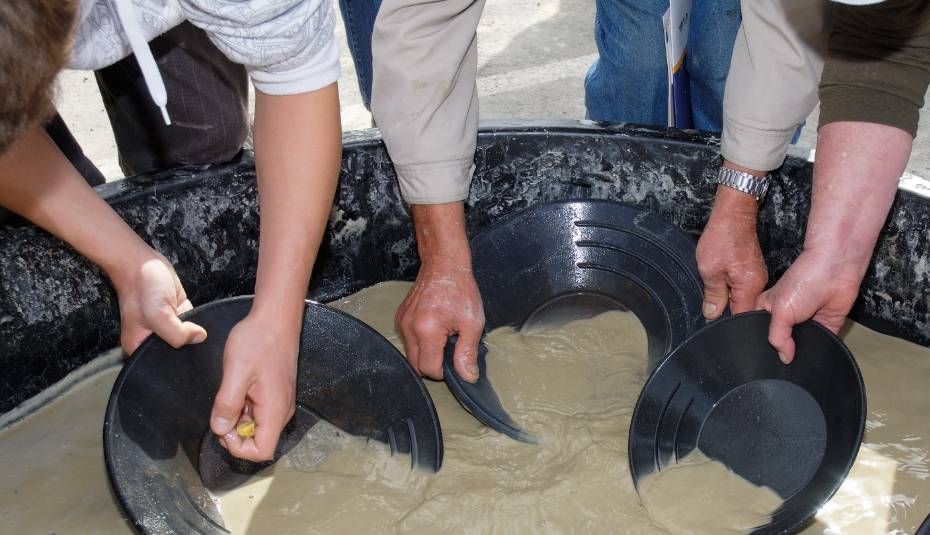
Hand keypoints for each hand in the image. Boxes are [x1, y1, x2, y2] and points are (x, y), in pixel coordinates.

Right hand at [111, 252, 206, 353]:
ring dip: (194, 333)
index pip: (163, 363)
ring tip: (201, 330)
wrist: (142, 262)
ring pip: (186, 338)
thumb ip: (178, 333)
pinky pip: (191, 324)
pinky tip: (204, 319)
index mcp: (139, 347)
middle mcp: (151, 339)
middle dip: (188, 347)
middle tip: (199, 341)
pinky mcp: (176, 314)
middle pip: (176, 352)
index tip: (191, 357)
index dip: (178, 361)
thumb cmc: (143, 288)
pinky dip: (198, 321)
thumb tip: (200, 337)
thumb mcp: (158, 315)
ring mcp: (164, 326)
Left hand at [209, 312, 297, 460]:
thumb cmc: (258, 341)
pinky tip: (238, 387)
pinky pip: (260, 412)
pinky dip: (245, 407)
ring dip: (239, 418)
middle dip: (236, 433)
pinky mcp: (277, 393)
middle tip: (222, 408)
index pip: (262, 451)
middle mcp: (282, 411)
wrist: (276, 318)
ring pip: (258, 427)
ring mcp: (281, 402)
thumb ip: (227, 404)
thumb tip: (220, 430)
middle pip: (260, 441)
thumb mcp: (236, 371)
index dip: (238, 447)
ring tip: (230, 392)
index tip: (223, 425)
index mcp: (275, 410)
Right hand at [396, 261, 484, 381]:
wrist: (444, 264)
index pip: (429, 369)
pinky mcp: (400, 318)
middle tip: (451, 348)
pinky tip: (435, 328)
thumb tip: (468, 377)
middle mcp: (408, 328)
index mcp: (426, 330)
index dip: (444, 372)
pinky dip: (421, 342)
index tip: (456, 360)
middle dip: (434, 364)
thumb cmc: (460, 290)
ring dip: (427, 353)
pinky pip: (408, 341)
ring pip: (411, 355)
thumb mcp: (472, 322)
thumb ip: (467, 352)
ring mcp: (401, 322)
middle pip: (416, 366)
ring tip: (443, 336)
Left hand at [696, 184, 767, 319]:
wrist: (734, 214)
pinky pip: (741, 286)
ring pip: (741, 297)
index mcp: (750, 287)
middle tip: (710, 307)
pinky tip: (719, 282)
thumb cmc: (722, 238)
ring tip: (713, 293)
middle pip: (743, 308)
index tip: (714, 325)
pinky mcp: (751, 269)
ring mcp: (756, 276)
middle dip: (726, 311)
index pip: (742, 317)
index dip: (727, 324)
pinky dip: (729, 287)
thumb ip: (713, 295)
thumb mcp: (710, 270)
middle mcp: (758, 283)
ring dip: (727, 298)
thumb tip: (712, 315)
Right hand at [756, 250, 861, 363]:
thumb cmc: (803, 280)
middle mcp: (785, 319)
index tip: (760, 360)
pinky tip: (817, 355)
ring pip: (800, 348)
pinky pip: (822, 346)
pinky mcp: (826, 328)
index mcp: (765, 311)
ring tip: (800, 360)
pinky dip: (821, 350)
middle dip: (782, 352)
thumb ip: (777, 338)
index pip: (757, 334)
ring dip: (802, 353)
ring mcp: (805, 325)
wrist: (836, 270)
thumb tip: (784, 358)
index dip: (759, 347)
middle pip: (779, 343)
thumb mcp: (779, 311)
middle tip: (782, 365)